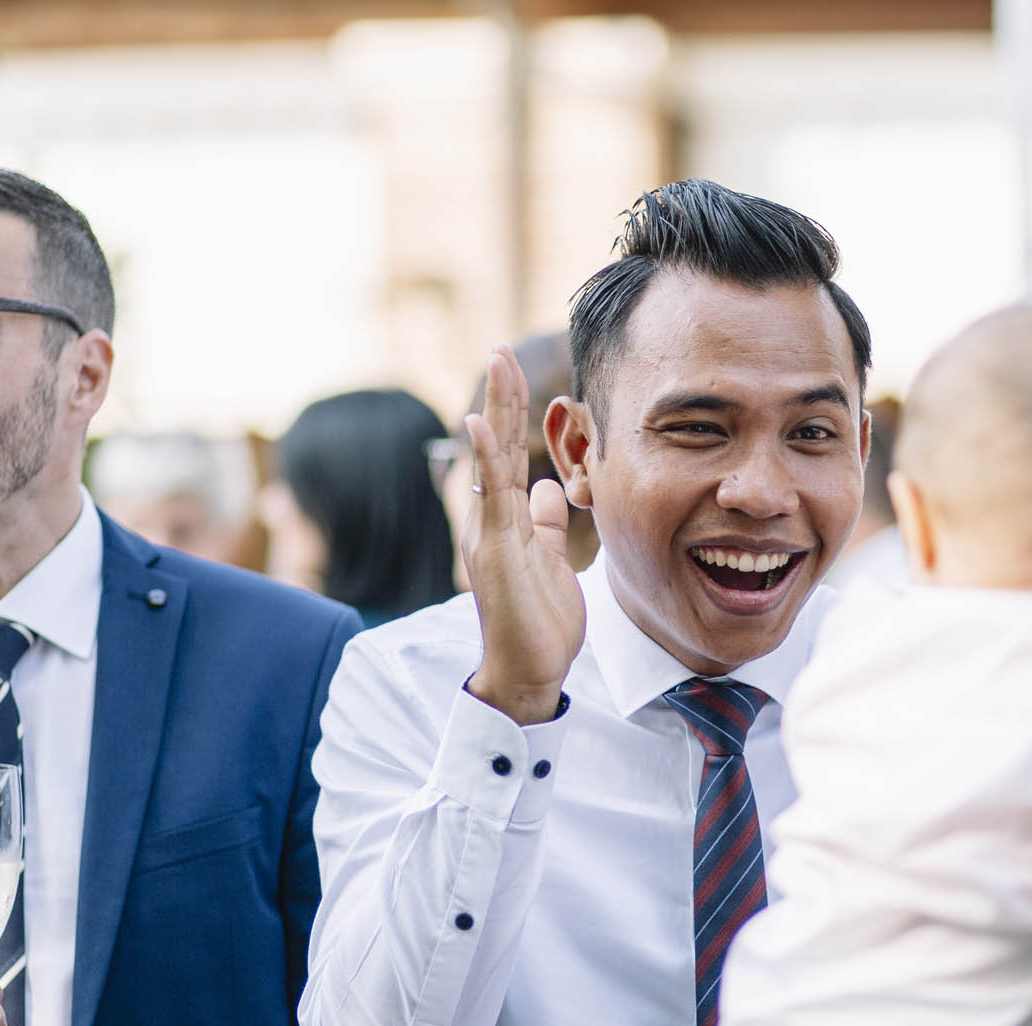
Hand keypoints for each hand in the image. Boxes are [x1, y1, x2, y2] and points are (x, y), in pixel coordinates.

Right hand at [460, 344, 584, 724]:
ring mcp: (488, 534)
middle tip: (503, 347)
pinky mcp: (493, 552)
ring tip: (497, 363)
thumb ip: (547, 525)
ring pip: (491, 460)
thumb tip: (550, 490)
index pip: (508, 455)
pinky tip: (479, 423)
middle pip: (495, 446)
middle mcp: (489, 521)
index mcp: (504, 522)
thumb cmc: (540, 623)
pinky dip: (483, 457)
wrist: (529, 672)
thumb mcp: (552, 562)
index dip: (512, 412)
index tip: (515, 368)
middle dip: (501, 396)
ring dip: (494, 409)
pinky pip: (490, 498)